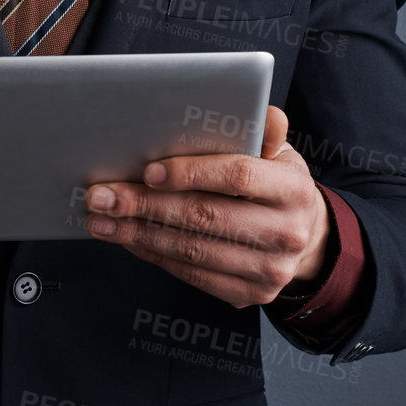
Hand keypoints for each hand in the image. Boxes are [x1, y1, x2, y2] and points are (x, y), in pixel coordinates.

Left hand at [83, 105, 329, 308]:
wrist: (304, 238)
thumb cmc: (275, 184)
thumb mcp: (278, 152)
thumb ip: (263, 130)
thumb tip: (257, 110)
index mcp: (294, 189)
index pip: (238, 177)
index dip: (192, 172)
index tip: (148, 170)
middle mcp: (286, 233)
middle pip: (206, 218)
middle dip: (146, 205)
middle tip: (102, 195)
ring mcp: (269, 270)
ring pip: (192, 251)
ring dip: (138, 233)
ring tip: (102, 218)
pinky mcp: (249, 295)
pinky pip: (191, 275)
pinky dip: (154, 254)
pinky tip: (127, 238)